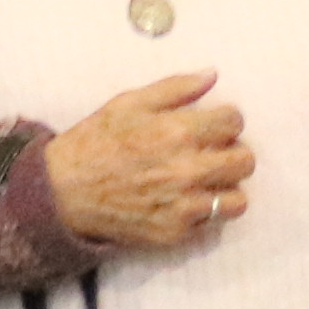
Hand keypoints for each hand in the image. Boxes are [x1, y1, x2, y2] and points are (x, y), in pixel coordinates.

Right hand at [47, 72, 255, 253]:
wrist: (63, 191)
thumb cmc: (94, 142)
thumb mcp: (129, 102)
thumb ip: (176, 88)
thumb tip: (212, 75)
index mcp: (178, 132)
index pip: (235, 122)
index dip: (227, 120)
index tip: (215, 124)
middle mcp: (187, 170)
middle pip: (245, 161)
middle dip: (233, 151)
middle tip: (214, 152)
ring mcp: (183, 206)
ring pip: (238, 199)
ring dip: (227, 187)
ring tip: (208, 182)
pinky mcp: (175, 232)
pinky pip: (213, 224)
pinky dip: (205, 213)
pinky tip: (186, 201)